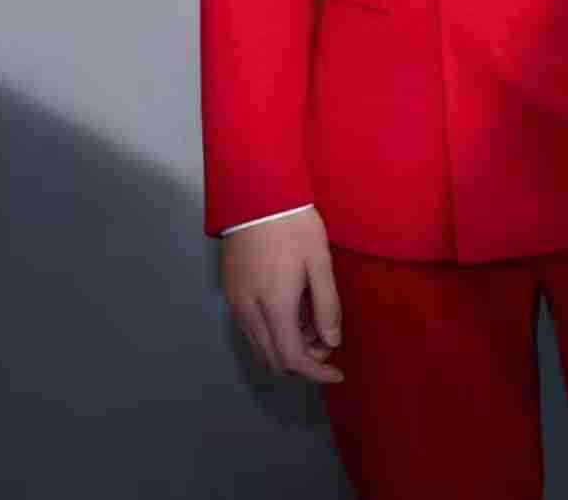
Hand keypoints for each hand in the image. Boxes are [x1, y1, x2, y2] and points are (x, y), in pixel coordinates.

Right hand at [220, 207, 344, 382]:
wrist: (256, 193)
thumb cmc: (294, 224)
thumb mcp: (320, 261)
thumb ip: (327, 305)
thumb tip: (332, 342)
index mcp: (274, 307)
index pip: (293, 359)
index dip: (317, 373)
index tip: (338, 374)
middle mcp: (249, 313)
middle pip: (274, 360)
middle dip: (303, 360)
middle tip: (326, 338)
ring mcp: (235, 303)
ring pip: (260, 347)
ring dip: (287, 346)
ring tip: (311, 319)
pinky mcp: (229, 291)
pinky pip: (250, 329)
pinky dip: (272, 332)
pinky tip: (290, 308)